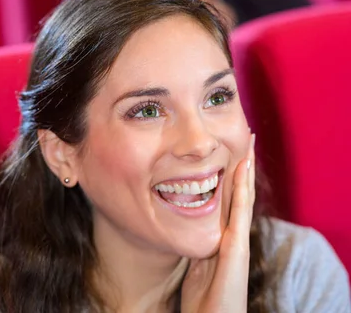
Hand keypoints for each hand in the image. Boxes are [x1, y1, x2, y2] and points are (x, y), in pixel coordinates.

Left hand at [181, 133, 255, 312]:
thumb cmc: (203, 302)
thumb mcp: (196, 266)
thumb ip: (197, 246)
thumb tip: (185, 228)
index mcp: (223, 237)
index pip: (228, 200)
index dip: (231, 176)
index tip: (231, 152)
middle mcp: (233, 235)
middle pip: (239, 193)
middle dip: (243, 166)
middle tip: (248, 138)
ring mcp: (237, 240)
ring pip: (243, 197)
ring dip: (246, 170)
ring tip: (249, 144)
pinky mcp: (237, 249)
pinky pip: (240, 212)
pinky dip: (242, 188)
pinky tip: (242, 168)